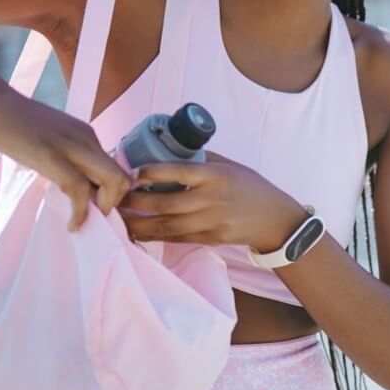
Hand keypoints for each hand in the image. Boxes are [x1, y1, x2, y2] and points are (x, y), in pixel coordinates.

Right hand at [0, 70, 132, 230]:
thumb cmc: (7, 122)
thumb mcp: (47, 140)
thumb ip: (62, 158)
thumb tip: (69, 186)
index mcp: (86, 135)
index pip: (116, 170)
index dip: (112, 196)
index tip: (97, 213)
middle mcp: (86, 138)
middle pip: (124, 178)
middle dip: (115, 205)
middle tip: (93, 220)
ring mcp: (71, 144)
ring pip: (113, 181)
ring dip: (103, 210)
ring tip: (83, 223)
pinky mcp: (50, 154)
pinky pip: (79, 188)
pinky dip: (80, 212)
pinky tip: (72, 224)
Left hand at [117, 152, 307, 252]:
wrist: (275, 219)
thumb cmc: (251, 187)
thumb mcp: (230, 166)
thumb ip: (202, 161)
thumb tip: (168, 150)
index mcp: (216, 176)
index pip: (178, 172)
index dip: (151, 172)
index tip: (131, 171)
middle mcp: (211, 200)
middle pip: (165, 203)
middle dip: (135, 202)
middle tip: (114, 197)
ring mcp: (210, 222)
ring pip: (166, 225)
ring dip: (138, 223)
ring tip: (117, 218)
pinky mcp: (210, 239)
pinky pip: (176, 238)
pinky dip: (154, 236)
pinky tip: (137, 232)